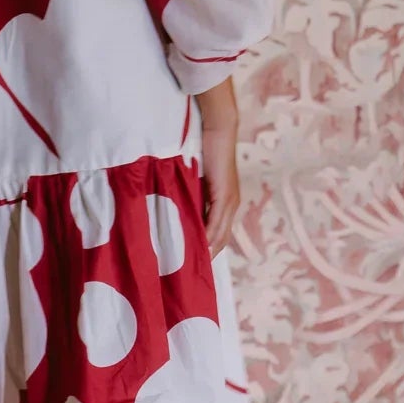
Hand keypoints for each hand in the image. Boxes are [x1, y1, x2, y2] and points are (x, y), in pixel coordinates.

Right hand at [197, 79, 239, 254]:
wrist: (217, 131)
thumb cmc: (203, 150)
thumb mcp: (193, 179)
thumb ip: (187, 195)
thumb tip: (173, 210)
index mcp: (224, 203)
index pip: (217, 234)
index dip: (206, 249)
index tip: (191, 263)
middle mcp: (230, 206)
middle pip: (220, 240)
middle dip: (206, 256)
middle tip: (188, 271)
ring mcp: (229, 202)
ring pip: (219, 235)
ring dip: (206, 250)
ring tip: (190, 264)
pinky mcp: (224, 196)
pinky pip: (216, 223)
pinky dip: (207, 236)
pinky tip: (198, 247)